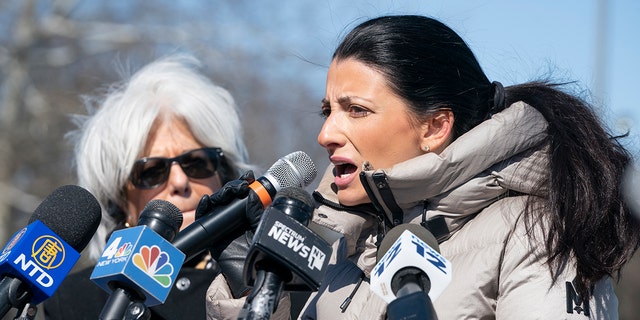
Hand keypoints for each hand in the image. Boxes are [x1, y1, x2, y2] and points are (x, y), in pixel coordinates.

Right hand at [196, 170, 263, 298]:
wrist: (254, 276)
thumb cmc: (262, 256)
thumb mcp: (263, 229)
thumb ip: (257, 212)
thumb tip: (252, 195)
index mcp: (249, 216)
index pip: (244, 195)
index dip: (244, 184)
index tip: (248, 178)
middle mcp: (235, 220)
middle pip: (229, 197)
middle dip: (233, 188)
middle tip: (241, 186)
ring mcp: (223, 227)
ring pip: (216, 205)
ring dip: (221, 195)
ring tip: (229, 193)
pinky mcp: (212, 236)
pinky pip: (204, 220)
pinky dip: (204, 209)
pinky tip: (207, 202)